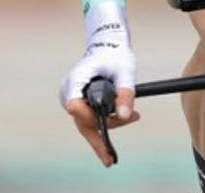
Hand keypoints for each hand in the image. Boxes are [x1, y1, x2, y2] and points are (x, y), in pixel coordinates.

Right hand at [58, 2, 140, 166]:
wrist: (110, 47)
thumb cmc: (116, 55)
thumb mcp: (126, 71)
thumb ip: (126, 93)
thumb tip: (127, 117)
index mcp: (76, 80)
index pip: (75, 107)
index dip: (89, 117)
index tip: (110, 118)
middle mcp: (69, 92)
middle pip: (82, 121)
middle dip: (101, 136)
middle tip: (112, 158)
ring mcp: (73, 99)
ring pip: (87, 123)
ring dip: (109, 126)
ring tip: (134, 117)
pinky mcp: (80, 103)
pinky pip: (89, 119)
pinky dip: (106, 122)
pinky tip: (127, 118)